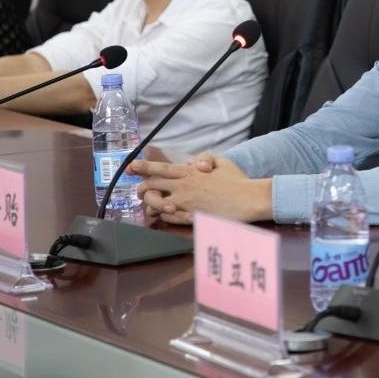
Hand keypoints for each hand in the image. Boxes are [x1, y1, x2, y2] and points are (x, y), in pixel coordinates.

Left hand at [129, 155, 268, 223]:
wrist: (248, 200)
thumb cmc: (236, 180)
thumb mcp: (221, 161)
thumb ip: (203, 159)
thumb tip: (190, 163)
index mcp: (189, 172)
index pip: (159, 168)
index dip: (142, 167)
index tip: (130, 167)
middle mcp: (183, 187)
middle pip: (151, 187)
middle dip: (141, 188)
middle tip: (140, 190)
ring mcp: (186, 204)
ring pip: (156, 204)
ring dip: (151, 204)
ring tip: (153, 204)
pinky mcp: (190, 218)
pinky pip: (168, 218)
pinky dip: (164, 215)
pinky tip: (167, 213)